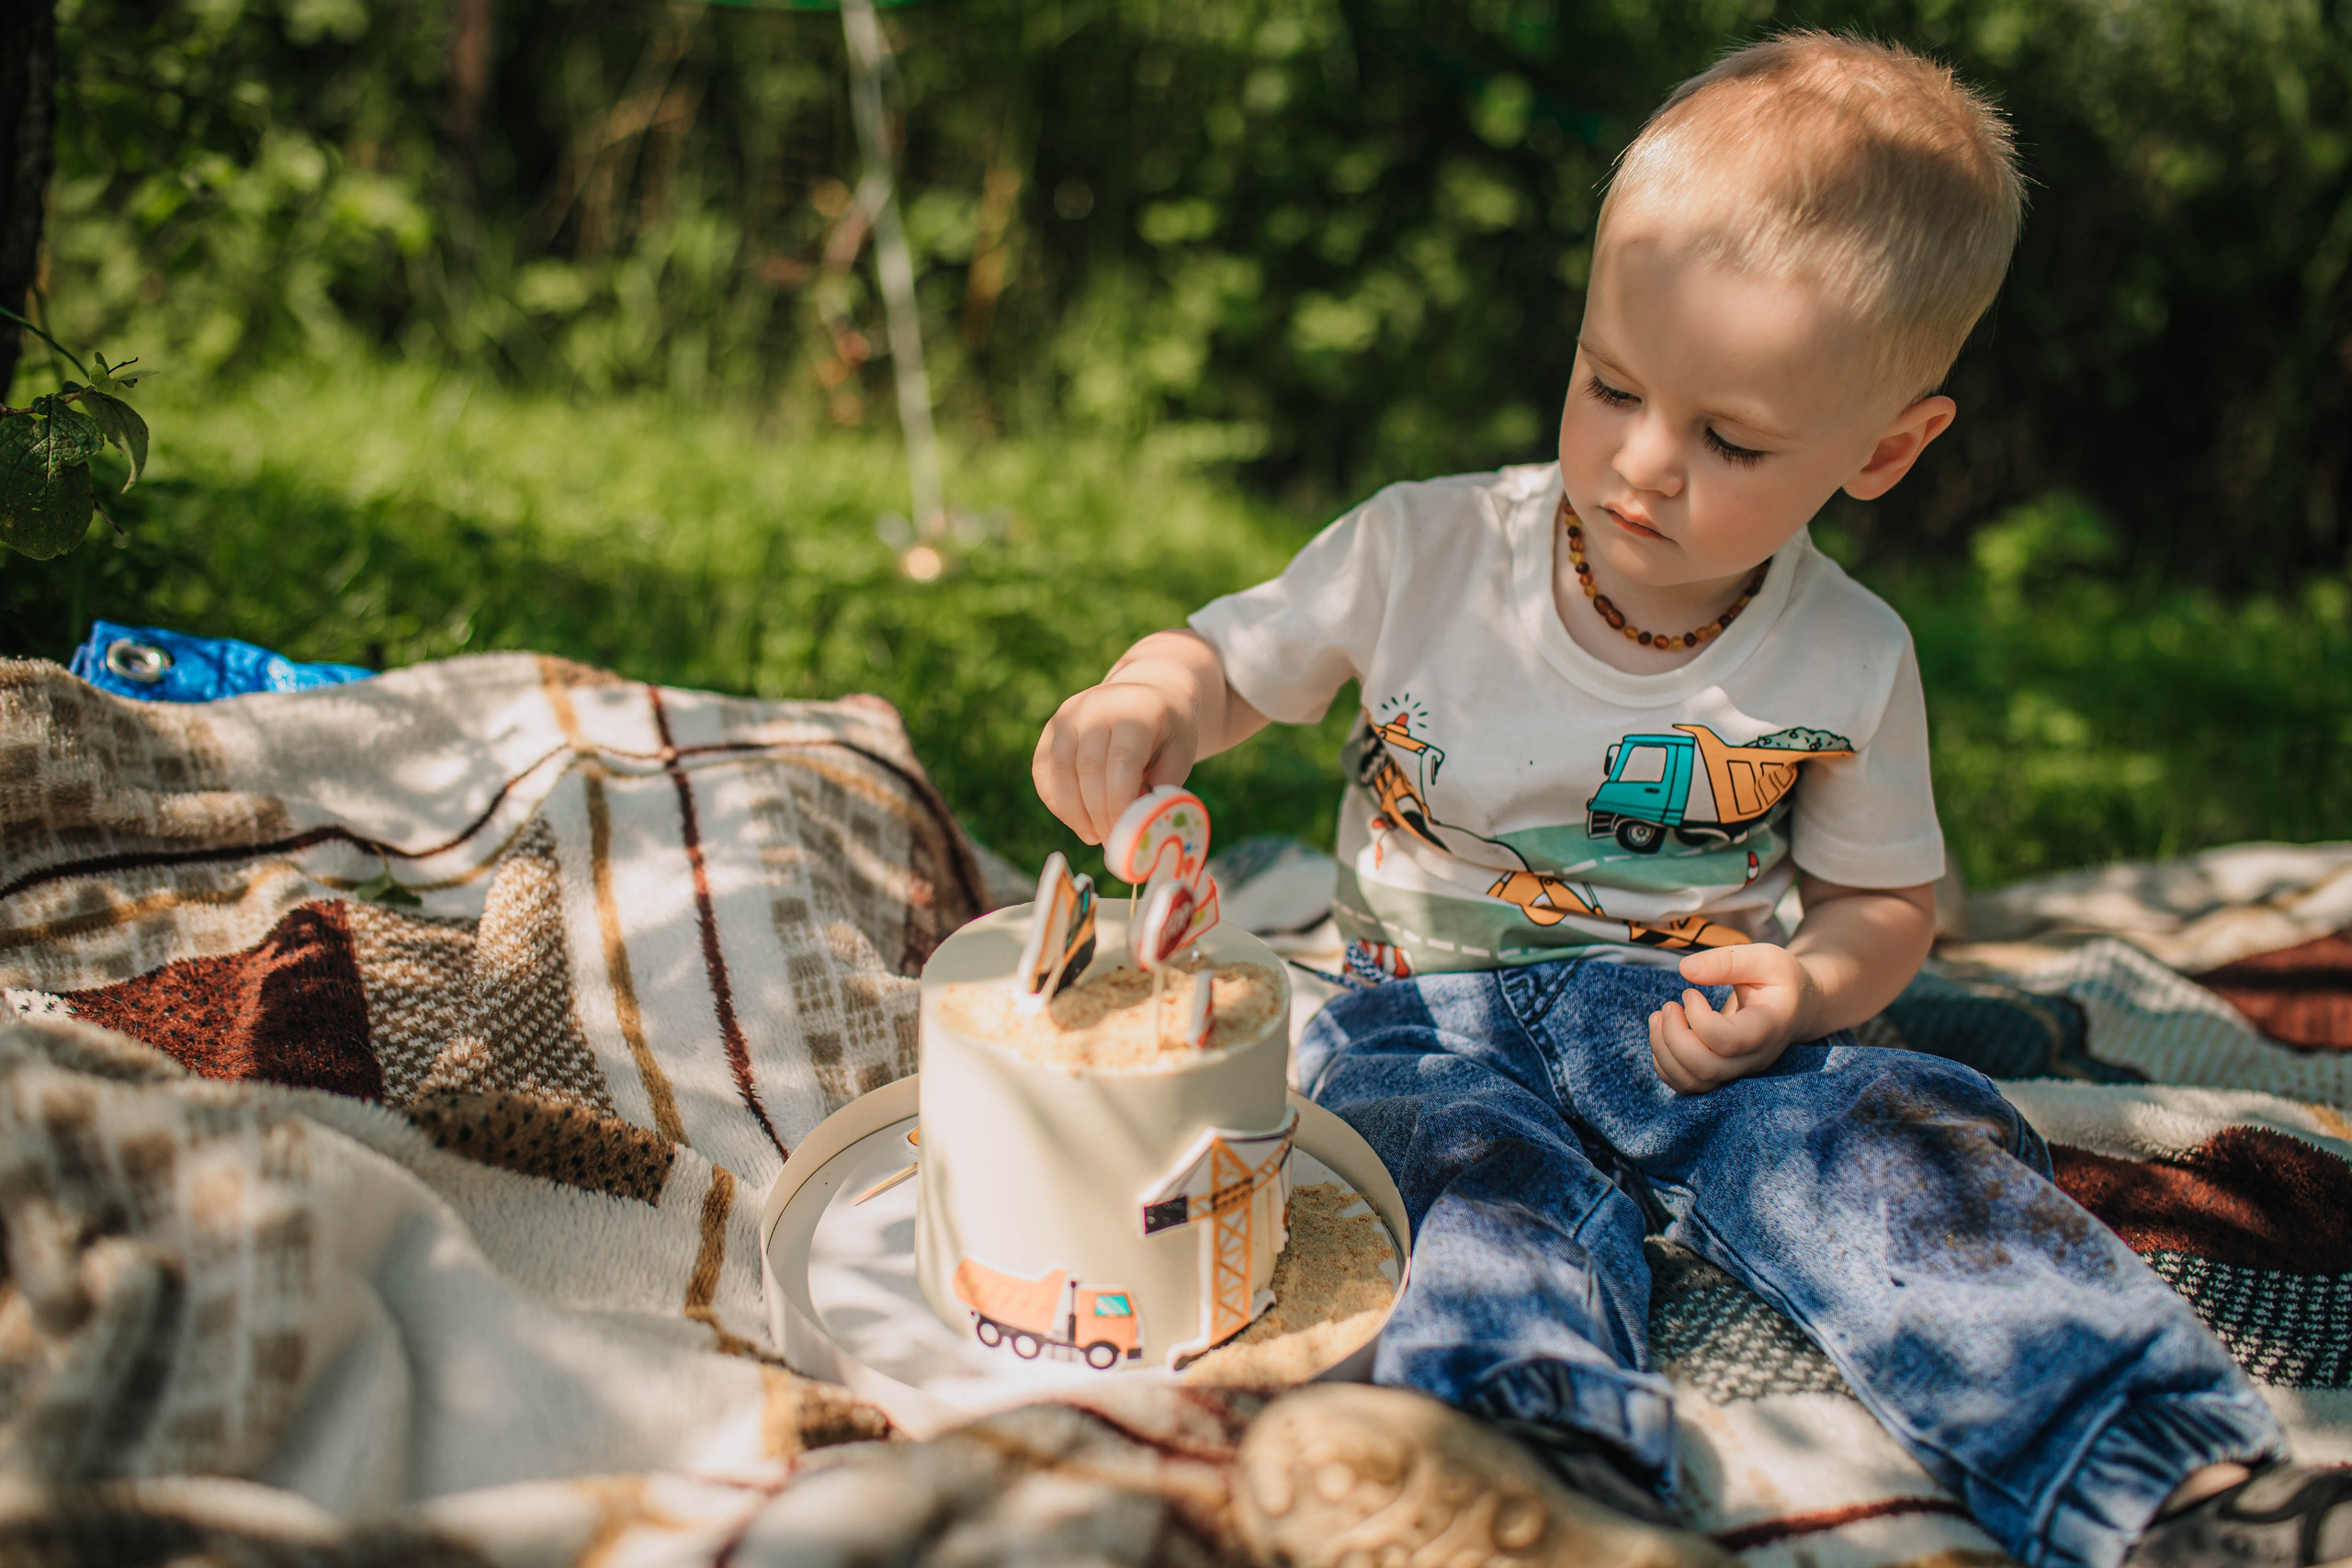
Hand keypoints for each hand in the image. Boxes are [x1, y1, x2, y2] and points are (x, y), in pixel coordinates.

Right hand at [1033, 630, 1266, 844]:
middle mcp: (1096, 706)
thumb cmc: (1168, 730)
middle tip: (1111, 842)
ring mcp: (1068, 714)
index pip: (1121, 763)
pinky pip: (1043, 771)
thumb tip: (1137, 831)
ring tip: (1094, 835)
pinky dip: (1056, 802)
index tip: (1126, 835)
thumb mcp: (1180, 755)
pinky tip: (1077, 820)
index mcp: (1135, 710)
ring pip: (1059, 772)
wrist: (1149, 689)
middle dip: (1097, 815)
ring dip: (1074, 813)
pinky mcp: (1052, 727)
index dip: (1120, 805)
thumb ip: (1161, 789)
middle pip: (1087, 770)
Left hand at [1647, 942, 1818, 1093]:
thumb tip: (1686, 970)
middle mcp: (1754, 1058)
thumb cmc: (1779, 981)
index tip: (1690, 993)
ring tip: (1659, 1017)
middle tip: (1669, 1006)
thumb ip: (1728, 961)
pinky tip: (1663, 1034)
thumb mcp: (1765, 958)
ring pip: (1693, 1082)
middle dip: (1674, 1036)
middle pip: (1706, 1067)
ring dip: (1664, 1051)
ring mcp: (1738, 1071)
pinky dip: (1664, 1065)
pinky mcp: (1722, 1075)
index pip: (1728, 1041)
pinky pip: (1687, 1086)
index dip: (1699, 1018)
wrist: (1797, 1008)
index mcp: (1768, 1028)